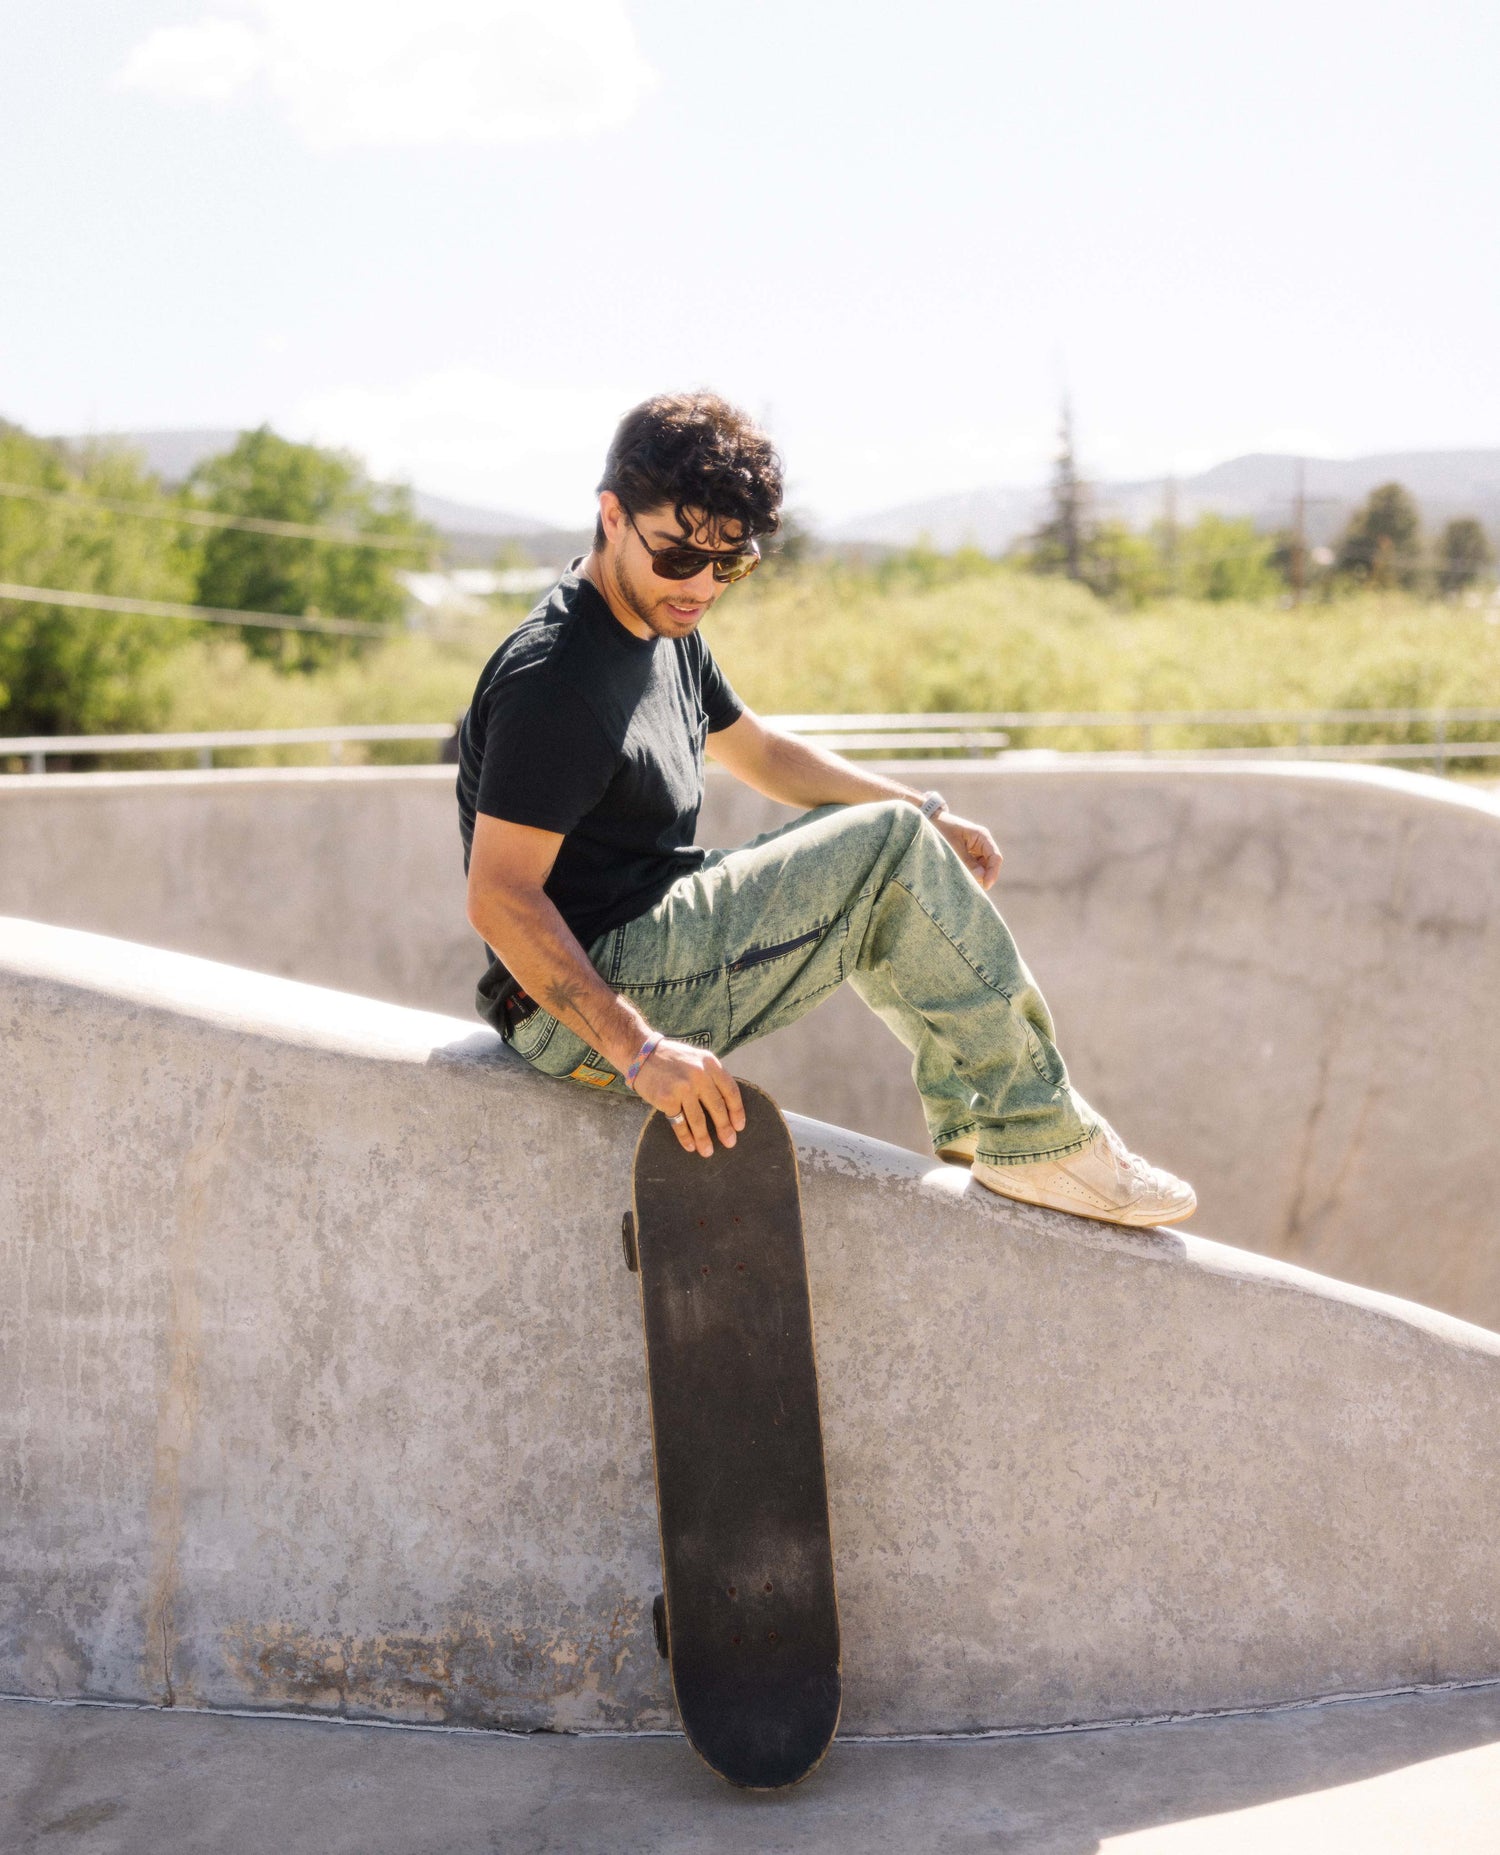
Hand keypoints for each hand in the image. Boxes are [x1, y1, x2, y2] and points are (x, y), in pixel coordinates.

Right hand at [632, 1038, 746, 1156]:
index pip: (731, 1091)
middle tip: (730, 1143)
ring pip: (698, 1120)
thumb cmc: (672, 1059)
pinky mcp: (667, 1099)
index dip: (737, 1111)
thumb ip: (711, 1076)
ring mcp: (682, 1087)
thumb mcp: (697, 1059)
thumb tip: (728, 1106)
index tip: (739, 1126)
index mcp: (710, 1063)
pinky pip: (679, 1123)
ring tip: (708, 1152)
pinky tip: (690, 1146)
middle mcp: (699, 1075)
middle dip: (725, 1128)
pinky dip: (685, 1137)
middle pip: (717, 1107)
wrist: (641, 1053)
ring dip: (704, 1139)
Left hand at [935, 812, 1002, 888]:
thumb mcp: (953, 846)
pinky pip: (974, 868)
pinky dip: (970, 873)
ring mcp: (977, 850)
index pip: (995, 858)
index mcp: (982, 837)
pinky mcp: (970, 855)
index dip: (993, 873)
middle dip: (984, 877)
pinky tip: (960, 875)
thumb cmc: (942, 829)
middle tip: (970, 886)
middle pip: (991, 865)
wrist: (931, 820)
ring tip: (962, 879)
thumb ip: (967, 862)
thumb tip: (981, 877)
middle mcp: (983, 843)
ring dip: (976, 876)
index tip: (986, 886)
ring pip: (983, 868)